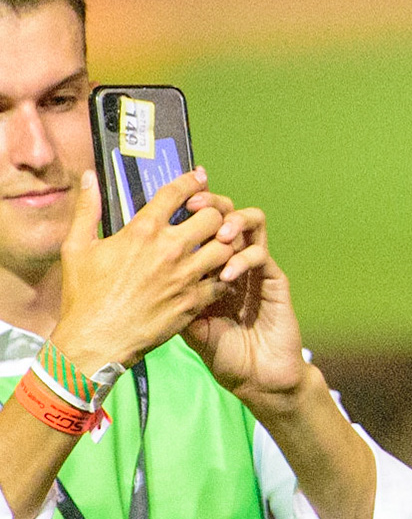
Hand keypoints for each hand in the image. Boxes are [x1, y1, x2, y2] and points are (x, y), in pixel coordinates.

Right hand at [50, 168, 237, 373]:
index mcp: (143, 231)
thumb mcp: (77, 248)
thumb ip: (87, 209)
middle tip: (209, 218)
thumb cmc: (84, 295)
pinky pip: (225, 278)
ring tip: (217, 243)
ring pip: (226, 245)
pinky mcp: (196, 300)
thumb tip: (89, 177)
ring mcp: (186, 275)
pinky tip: (217, 272)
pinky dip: (225, 272)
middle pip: (213, 216)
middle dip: (214, 213)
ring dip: (224, 242)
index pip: (178, 193)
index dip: (192, 181)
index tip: (200, 178)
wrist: (96, 342)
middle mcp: (171, 249)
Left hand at [182, 207, 310, 414]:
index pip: (202, 221)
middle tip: (194, 205)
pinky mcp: (275, 279)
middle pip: (227, 211)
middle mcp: (234, 258)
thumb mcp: (184, 320)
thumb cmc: (219, 351)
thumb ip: (171, 293)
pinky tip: (226, 275)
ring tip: (219, 234)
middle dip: (211, 203)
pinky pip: (260, 255)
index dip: (190, 204)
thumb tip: (138, 268)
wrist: (255, 376)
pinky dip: (243, 259)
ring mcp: (257, 267)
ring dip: (234, 221)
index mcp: (210, 263)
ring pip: (253, 222)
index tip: (171, 201)